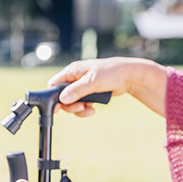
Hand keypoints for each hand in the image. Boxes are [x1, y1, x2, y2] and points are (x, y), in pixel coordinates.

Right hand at [48, 57, 166, 117]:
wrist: (128, 76)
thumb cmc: (111, 73)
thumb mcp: (92, 82)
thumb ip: (77, 90)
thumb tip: (62, 99)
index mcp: (72, 72)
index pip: (54, 84)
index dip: (53, 96)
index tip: (57, 108)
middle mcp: (75, 79)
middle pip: (62, 97)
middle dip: (71, 106)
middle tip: (81, 108)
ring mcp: (81, 87)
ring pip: (72, 103)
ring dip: (79, 109)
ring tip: (89, 110)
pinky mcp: (88, 94)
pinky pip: (81, 105)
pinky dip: (85, 109)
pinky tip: (93, 110)